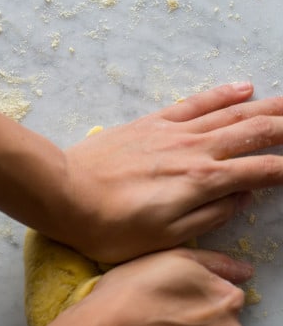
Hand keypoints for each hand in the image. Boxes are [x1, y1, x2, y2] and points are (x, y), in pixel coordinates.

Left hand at [58, 83, 282, 262]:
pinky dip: (222, 94)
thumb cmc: (110, 227)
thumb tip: (242, 196)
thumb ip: (209, 216)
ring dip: (269, 106)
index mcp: (204, 183)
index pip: (264, 171)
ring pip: (232, 113)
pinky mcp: (150, 123)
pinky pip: (194, 104)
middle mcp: (196, 151)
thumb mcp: (165, 238)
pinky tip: (244, 87)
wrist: (63, 195)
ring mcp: (173, 132)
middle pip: (256, 132)